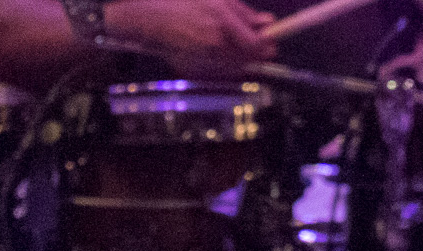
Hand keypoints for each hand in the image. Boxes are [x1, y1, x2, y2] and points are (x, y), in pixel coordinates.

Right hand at [107, 0, 277, 66]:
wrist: (151, 20)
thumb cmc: (184, 4)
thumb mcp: (218, 0)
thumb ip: (244, 13)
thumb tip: (267, 23)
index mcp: (221, 21)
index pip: (254, 44)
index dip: (266, 46)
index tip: (271, 44)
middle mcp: (214, 42)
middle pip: (248, 59)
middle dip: (257, 55)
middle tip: (263, 48)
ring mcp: (204, 58)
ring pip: (235, 67)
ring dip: (243, 60)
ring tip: (236, 47)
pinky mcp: (196, 69)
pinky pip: (220, 72)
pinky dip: (227, 65)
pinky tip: (222, 54)